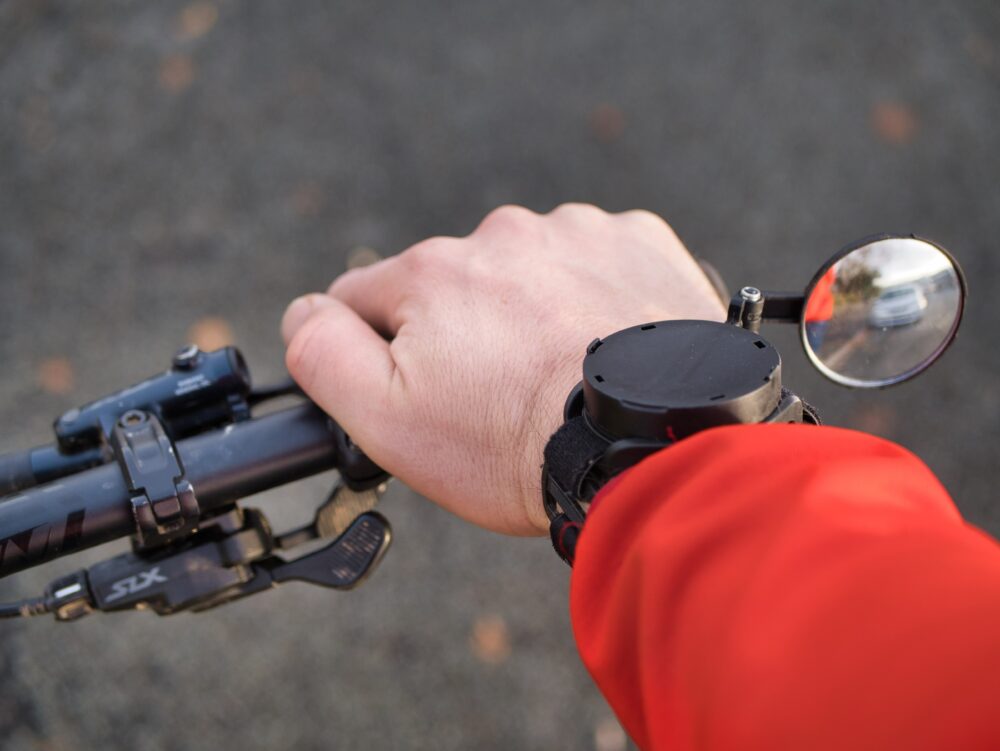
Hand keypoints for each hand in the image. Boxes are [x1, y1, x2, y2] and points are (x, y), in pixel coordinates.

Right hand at [282, 204, 724, 535]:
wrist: (653, 444)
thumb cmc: (516, 445)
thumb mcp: (388, 422)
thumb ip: (324, 355)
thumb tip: (303, 311)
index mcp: (430, 272)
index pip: (366, 299)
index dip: (384, 354)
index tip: (428, 395)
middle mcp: (500, 234)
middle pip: (453, 284)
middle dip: (464, 334)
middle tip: (503, 399)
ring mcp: (576, 231)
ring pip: (526, 272)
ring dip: (531, 313)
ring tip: (561, 377)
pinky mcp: (638, 242)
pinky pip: (595, 262)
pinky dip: (594, 298)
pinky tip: (606, 347)